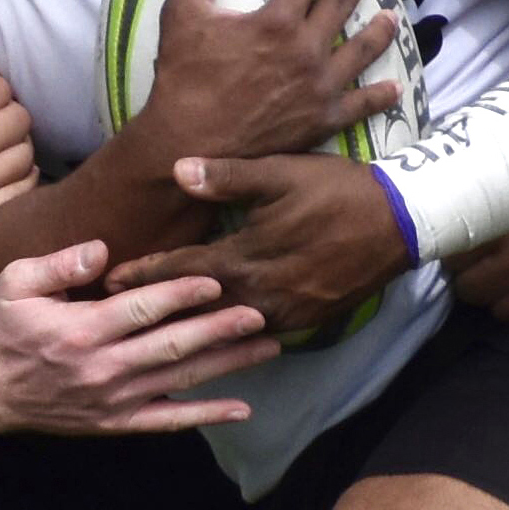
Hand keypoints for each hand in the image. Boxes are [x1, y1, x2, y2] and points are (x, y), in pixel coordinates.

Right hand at [0, 239, 274, 435]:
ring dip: (227, 364)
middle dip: (219, 329)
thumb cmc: (2, 328)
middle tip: (261, 313)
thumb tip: (101, 250)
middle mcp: (103, 369)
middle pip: (172, 346)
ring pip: (180, 380)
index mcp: (80, 331)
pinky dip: (206, 415)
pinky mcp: (117, 422)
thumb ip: (58, 265)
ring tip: (268, 347)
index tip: (216, 280)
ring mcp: (114, 400)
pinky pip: (168, 421)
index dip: (180, 294)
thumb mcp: (14, 284)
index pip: (141, 310)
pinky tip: (242, 408)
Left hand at [106, 153, 408, 340]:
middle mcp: (262, 297)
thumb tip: (178, 169)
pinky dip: (230, 337)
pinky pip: (257, 336)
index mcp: (248, 259)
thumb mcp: (282, 173)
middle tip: (114, 318)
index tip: (107, 281)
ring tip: (154, 334)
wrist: (401, 222)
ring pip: (225, 330)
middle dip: (155, 313)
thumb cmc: (337, 189)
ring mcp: (287, 316)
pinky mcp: (307, 323)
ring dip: (190, 331)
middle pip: (196, 311)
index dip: (143, 275)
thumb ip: (228, 176)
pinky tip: (212, 339)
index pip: (182, 272)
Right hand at [131, 0, 399, 164]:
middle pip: (341, 4)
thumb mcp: (182, 14)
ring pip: (362, 49)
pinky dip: (381, 95)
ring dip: (379, 29)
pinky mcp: (323, 120)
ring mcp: (319, 87)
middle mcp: (305, 51)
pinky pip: (361, 104)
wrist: (190, 145)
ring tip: (391, 16)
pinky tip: (395, 87)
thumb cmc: (183, 80)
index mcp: (276, 21)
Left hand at [448, 155, 508, 320]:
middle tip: (489, 267)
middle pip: (466, 288)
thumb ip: (490, 200)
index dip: (456, 252)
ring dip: (500, 296)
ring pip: (495, 309)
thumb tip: (445, 214)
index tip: (465, 248)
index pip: (451, 253)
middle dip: (473, 279)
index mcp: (503, 218)